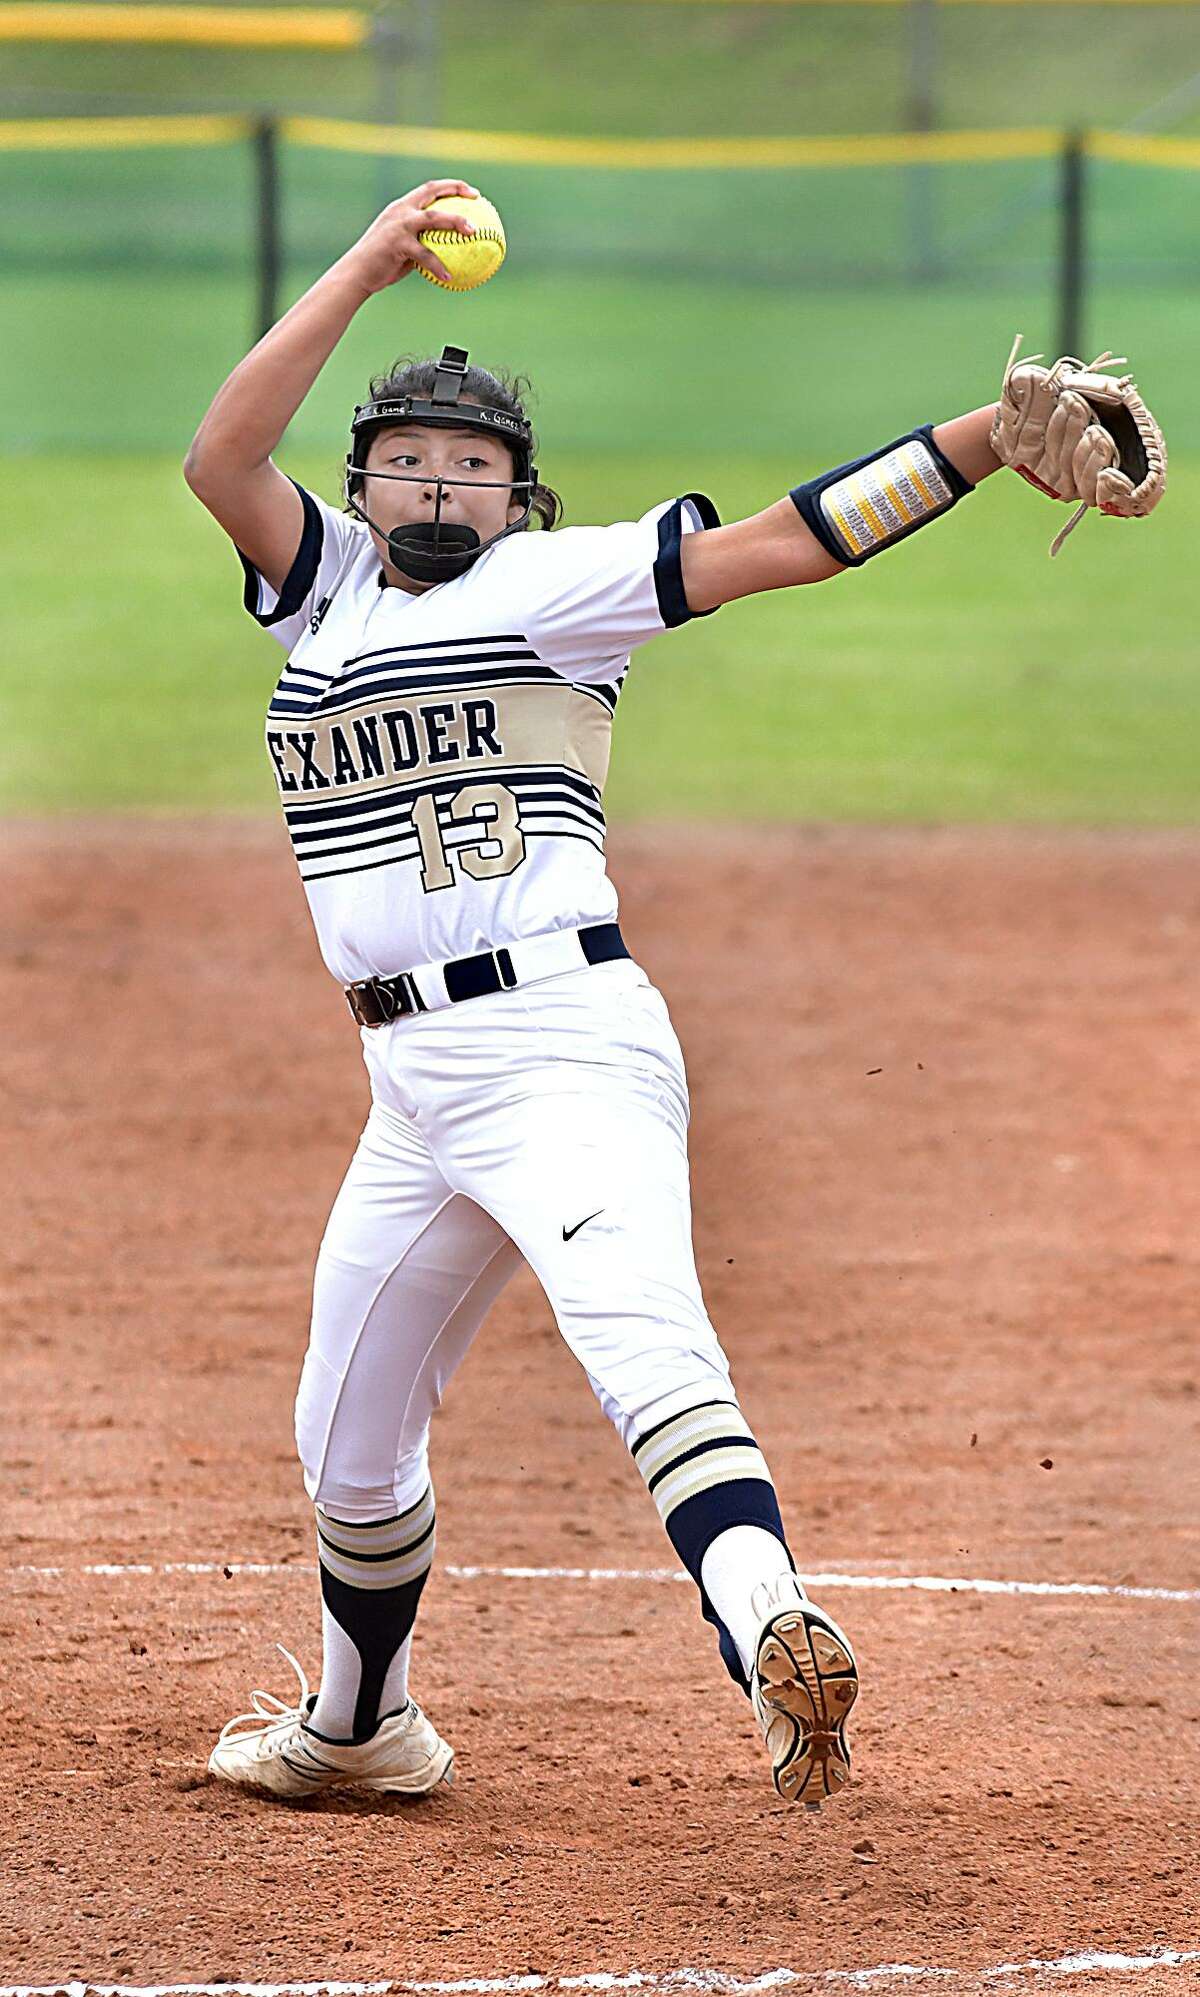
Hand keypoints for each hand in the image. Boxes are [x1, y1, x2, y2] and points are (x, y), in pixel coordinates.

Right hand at [342, 180, 479, 293]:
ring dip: (455, 221)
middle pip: (432, 191)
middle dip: (455, 189)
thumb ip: (422, 244)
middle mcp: (401, 210)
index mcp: (402, 208)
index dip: (450, 186)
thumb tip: (446, 253)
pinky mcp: (397, 243)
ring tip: (473, 232)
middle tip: (476, 198)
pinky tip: (449, 277)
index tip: (471, 192)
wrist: (357, 272)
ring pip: (433, 218)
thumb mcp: (403, 249)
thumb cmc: (382, 264)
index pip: (429, 189)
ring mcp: (399, 225)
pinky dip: (438, 266)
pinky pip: (424, 254)